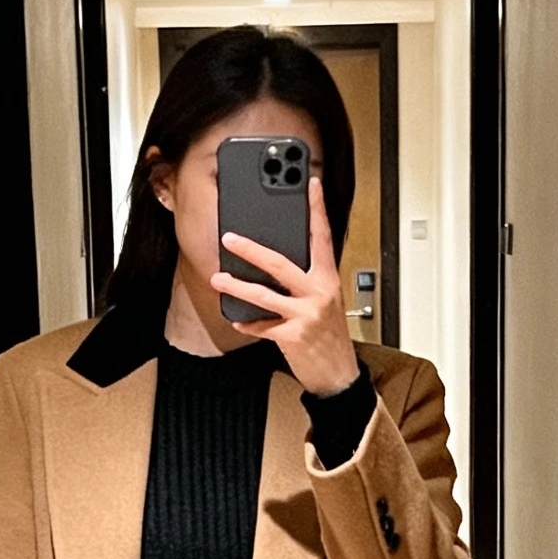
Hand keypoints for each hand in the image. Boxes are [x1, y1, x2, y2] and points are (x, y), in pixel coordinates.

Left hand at [211, 175, 360, 396]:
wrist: (339, 373)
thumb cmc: (330, 335)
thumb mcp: (326, 300)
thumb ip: (307, 280)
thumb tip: (275, 263)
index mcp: (327, 278)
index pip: (322, 237)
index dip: (317, 209)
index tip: (311, 184)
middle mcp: (318, 293)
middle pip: (280, 263)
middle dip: (251, 249)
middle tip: (229, 238)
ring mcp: (305, 315)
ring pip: (264, 295)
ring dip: (236, 286)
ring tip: (218, 279)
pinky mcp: (293, 336)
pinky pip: (262, 326)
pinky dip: (247, 323)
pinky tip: (236, 319)